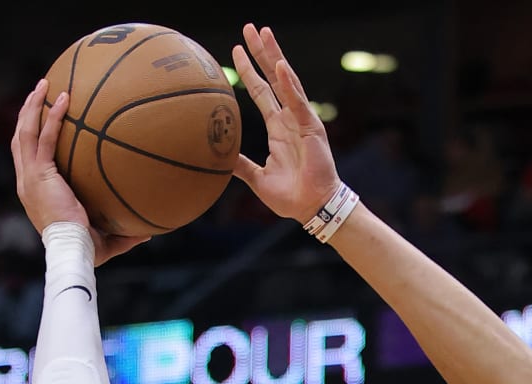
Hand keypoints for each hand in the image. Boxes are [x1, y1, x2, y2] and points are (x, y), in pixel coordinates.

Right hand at [9, 80, 146, 264]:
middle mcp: (27, 182)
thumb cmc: (86, 252)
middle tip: (38, 93)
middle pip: (21, 139)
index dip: (31, 138)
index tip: (41, 121)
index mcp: (35, 193)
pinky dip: (53, 117)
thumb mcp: (105, 239)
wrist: (74, 253)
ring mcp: (30, 177)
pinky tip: (64, 99)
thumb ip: (123, 233)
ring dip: (33, 106)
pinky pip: (46, 138)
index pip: (28, 159)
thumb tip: (148, 233)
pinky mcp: (39, 174)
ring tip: (44, 85)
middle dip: (27, 114)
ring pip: (25, 133)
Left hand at [231, 25, 340, 220]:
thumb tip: (219, 159)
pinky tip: (279, 66)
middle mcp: (290, 118)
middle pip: (273, 77)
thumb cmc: (291, 196)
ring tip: (264, 33)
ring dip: (274, 56)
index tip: (235, 51)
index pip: (261, 91)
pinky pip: (298, 102)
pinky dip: (288, 84)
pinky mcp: (312, 128)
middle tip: (250, 28)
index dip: (248, 71)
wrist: (312, 208)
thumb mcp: (257, 178)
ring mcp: (302, 120)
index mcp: (278, 128)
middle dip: (261, 52)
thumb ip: (241, 165)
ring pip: (286, 81)